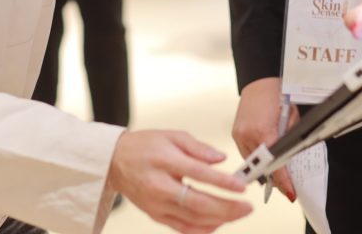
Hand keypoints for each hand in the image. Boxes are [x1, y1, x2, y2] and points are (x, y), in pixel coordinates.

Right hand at [108, 130, 251, 233]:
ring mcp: (156, 205)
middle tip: (247, 206)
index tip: (241, 185)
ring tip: (238, 213)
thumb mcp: (172, 136)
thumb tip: (221, 159)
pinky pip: (182, 228)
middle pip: (197, 203)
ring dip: (219, 219)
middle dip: (226, 207)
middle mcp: (159, 186)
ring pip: (192, 219)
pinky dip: (202, 229)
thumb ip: (198, 147)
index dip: (222, 182)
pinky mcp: (155, 215)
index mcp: (164, 161)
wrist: (115, 162)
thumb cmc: (145, 146)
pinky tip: (218, 222)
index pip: (198, 174)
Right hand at [231, 77, 299, 202]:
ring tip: (276, 177)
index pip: (275, 164)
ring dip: (263, 169)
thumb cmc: (279, 93)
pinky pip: (245, 153)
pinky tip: (263, 161)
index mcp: (264, 131)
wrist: (261, 77)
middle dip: (274, 179)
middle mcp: (247, 135)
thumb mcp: (291, 118)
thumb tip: (290, 161)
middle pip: (261, 167)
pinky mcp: (235, 132)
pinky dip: (255, 159)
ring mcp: (238, 134)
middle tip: (286, 189)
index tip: (290, 192)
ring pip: (251, 162)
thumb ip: (290, 140)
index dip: (283, 181)